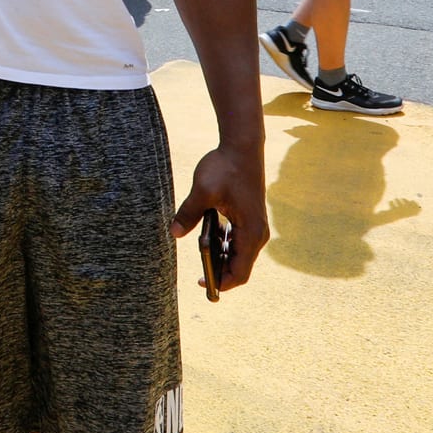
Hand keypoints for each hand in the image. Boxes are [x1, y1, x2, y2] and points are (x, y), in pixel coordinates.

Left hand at [171, 140, 268, 293]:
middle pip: (240, 266)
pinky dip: (224, 244)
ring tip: (201, 256)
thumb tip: (175, 232)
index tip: (204, 285)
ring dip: (221, 257)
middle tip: (199, 276)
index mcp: (250, 232)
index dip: (223, 283)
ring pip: (238, 254)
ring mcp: (255, 226)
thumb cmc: (225, 167)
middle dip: (220, 272)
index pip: (240, 272)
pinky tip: (207, 237)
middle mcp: (257, 233)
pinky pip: (237, 240)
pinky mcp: (249, 218)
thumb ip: (188, 213)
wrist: (242, 147)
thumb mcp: (203, 191)